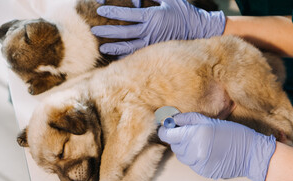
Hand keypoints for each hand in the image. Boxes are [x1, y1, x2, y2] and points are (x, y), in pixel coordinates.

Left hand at [91, 0, 225, 54]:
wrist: (198, 30)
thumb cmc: (183, 12)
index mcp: (152, 16)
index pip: (128, 14)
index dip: (113, 12)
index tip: (101, 10)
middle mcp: (150, 31)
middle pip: (124, 33)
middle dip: (108, 31)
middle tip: (94, 30)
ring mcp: (152, 43)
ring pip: (129, 47)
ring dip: (114, 47)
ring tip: (102, 48)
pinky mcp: (155, 50)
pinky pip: (138, 55)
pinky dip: (126, 57)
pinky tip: (117, 57)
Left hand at [158, 112, 275, 180]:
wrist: (251, 154)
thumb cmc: (234, 134)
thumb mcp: (211, 121)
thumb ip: (188, 119)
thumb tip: (172, 119)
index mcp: (196, 135)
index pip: (168, 135)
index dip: (165, 130)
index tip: (166, 127)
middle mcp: (195, 151)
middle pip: (174, 146)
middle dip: (178, 138)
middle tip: (189, 133)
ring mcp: (198, 164)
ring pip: (181, 156)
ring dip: (185, 149)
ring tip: (200, 142)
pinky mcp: (203, 172)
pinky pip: (191, 164)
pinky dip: (194, 157)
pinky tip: (206, 151)